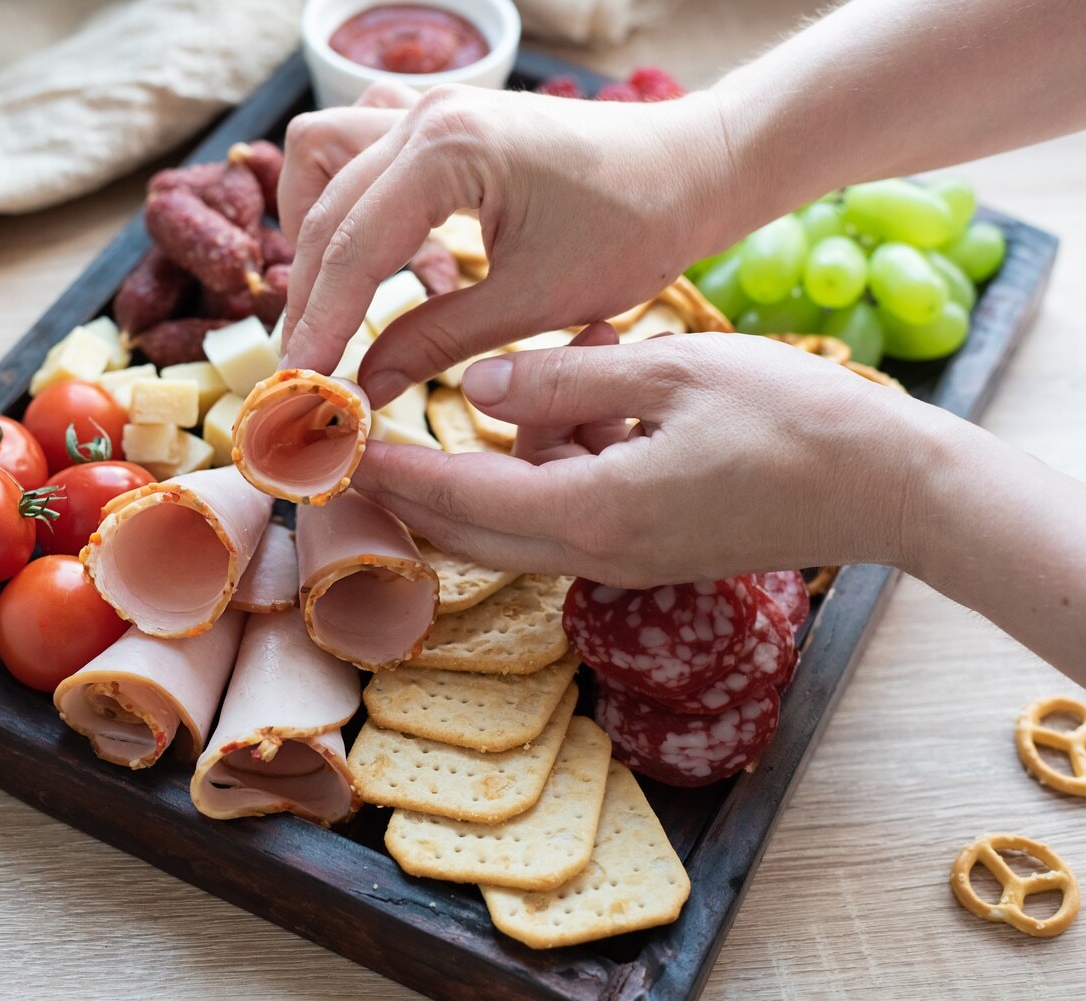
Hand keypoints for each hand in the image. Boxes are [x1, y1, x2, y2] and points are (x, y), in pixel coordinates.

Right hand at [278, 84, 733, 406]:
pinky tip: (386, 251)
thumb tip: (364, 388)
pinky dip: (352, 197)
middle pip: (322, 204)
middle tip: (313, 363)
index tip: (299, 383)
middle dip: (310, 290)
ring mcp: (432, 106)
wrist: (694, 168)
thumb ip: (436, 342)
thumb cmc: (635, 227)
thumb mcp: (534, 303)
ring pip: (323, 155)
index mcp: (448, 151)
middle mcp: (426, 114)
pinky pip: (361, 143)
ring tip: (337, 298)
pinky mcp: (445, 116)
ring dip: (317, 226)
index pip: (352, 248)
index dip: (318, 323)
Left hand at [352, 333, 948, 587]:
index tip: (326, 447)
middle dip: (404, 485)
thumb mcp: (671, 372)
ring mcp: (620, 558)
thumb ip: (562, 378)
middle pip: (464, 529)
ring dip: (499, 451)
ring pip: (514, 511)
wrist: (889, 488)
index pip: (453, 498)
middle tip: (346, 437)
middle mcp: (592, 552)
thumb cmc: (792, 421)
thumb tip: (474, 389)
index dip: (384, 471)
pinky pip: (564, 504)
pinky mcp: (643, 547)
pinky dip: (552, 454)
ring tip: (547, 362)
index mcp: (591, 513)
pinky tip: (595, 387)